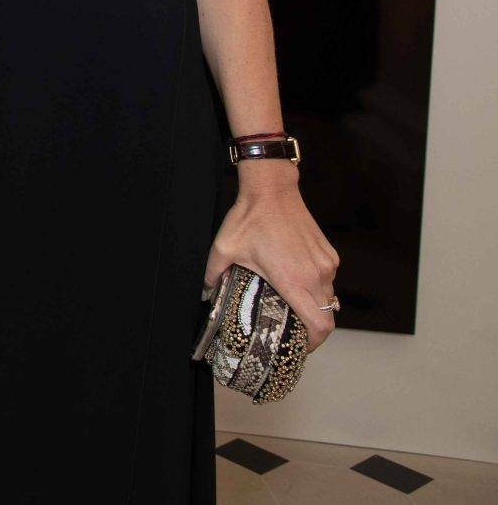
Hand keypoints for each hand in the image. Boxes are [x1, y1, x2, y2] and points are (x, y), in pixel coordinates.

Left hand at [205, 165, 340, 350]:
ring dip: (314, 305)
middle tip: (293, 331)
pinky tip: (297, 280)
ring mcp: (325, 264)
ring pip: (329, 298)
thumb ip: (213, 274)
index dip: (313, 343)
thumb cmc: (251, 217)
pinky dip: (317, 286)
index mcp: (293, 280)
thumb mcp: (224, 248)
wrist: (272, 188)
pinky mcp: (329, 253)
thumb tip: (206, 291)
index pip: (319, 324)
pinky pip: (328, 279)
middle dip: (313, 329)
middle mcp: (316, 274)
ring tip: (293, 304)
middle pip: (327, 316)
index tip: (298, 346)